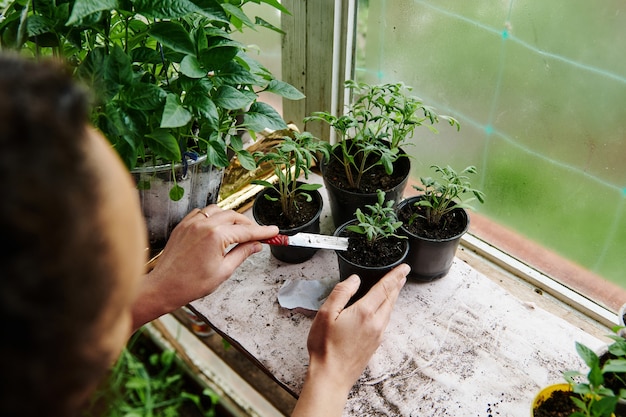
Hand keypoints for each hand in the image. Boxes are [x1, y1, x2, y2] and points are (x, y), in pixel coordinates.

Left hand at [132, 205, 277, 328]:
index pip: (246, 231)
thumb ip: (242, 254)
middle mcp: (203, 224)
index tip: (273, 231)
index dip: (262, 232)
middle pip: (234, 216)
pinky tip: (217, 227)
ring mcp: (191, 222)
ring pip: (218, 210)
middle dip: (248, 224)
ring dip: (231, 217)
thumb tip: (255, 245)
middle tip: (257, 235)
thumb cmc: (190, 283)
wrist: (163, 287)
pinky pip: (202, 212)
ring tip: (238, 231)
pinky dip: (213, 216)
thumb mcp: (223, 271)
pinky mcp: (183, 225)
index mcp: (216, 236)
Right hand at [292, 264, 408, 416]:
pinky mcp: (375, 344)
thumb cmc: (325, 347)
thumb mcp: (326, 314)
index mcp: (365, 312)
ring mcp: (377, 335)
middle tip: (403, 274)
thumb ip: (341, 293)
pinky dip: (387, 309)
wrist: (331, 377)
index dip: (395, 276)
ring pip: (389, 310)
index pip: (384, 288)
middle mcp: (376, 323)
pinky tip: (383, 309)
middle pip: (390, 299)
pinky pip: (385, 320)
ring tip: (395, 288)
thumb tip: (354, 280)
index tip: (404, 267)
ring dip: (393, 297)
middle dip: (397, 285)